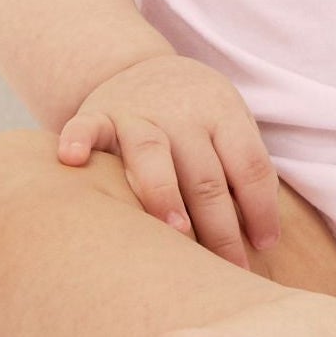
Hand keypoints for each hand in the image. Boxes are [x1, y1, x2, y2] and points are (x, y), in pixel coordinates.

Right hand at [54, 52, 280, 270]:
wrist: (143, 68)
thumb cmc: (196, 114)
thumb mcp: (230, 124)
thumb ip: (243, 168)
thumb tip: (264, 239)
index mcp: (222, 115)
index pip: (249, 166)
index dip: (260, 208)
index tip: (265, 246)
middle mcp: (182, 115)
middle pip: (205, 175)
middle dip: (219, 228)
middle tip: (228, 267)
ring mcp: (138, 114)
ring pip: (152, 156)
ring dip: (164, 195)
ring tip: (175, 232)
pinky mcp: (99, 114)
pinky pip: (85, 126)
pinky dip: (77, 139)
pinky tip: (70, 159)